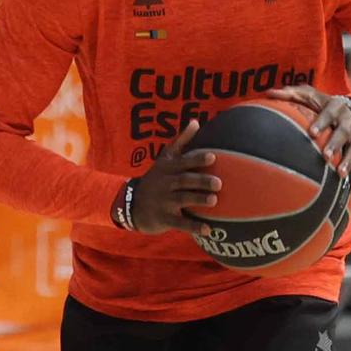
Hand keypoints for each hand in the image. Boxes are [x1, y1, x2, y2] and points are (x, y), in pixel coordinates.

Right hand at [124, 118, 220, 234]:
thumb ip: (181, 141)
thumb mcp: (165, 159)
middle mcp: (166, 184)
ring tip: (214, 200)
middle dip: (201, 181)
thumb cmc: (156, 179)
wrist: (132, 204)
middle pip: (184, 181)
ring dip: (198, 200)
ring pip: (182, 200)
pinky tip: (208, 229)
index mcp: (168, 169)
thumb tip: (196, 121)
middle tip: (219, 183)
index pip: (184, 162)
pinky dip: (193, 227)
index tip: (213, 157)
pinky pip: (180, 223)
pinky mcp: (164, 218)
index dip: (197, 160)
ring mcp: (164, 202)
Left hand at [274, 84, 350, 184]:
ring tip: (341, 174)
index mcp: (336, 107)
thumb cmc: (324, 105)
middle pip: (344, 133)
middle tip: (325, 156)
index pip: (329, 113)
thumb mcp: (310, 95)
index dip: (322, 122)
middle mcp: (349, 122)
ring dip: (349, 161)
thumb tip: (270, 93)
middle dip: (335, 144)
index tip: (312, 132)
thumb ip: (292, 94)